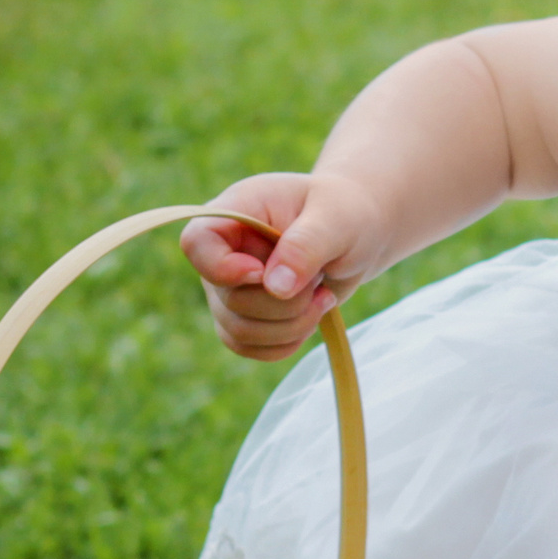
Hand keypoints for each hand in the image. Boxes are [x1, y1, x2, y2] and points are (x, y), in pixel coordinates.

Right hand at [181, 173, 383, 362]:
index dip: (222, 268)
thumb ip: (306, 245)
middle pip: (229, 299)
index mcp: (237, 211)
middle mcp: (225, 251)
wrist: (360, 235)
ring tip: (323, 296)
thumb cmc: (347, 214)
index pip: (196, 243)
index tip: (264, 273)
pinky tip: (313, 315)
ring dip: (292, 325)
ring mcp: (231, 286)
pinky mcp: (246, 314)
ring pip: (239, 331)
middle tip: (319, 280)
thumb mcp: (337, 219)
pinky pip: (249, 347)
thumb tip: (275, 287)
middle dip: (286, 303)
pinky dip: (286, 341)